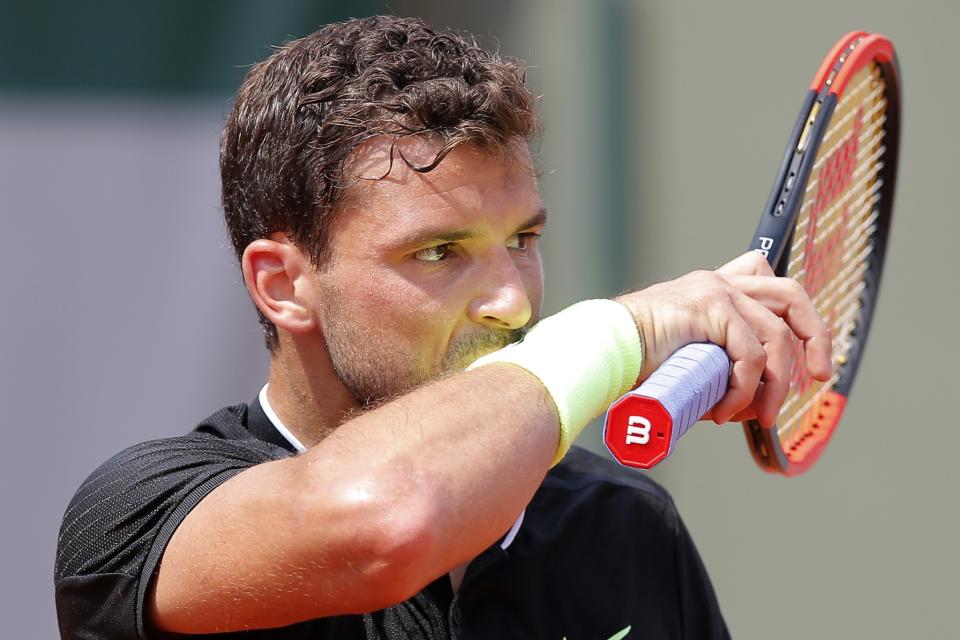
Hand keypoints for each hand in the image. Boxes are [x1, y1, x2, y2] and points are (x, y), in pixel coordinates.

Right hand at [615, 251, 832, 426]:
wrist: (603, 347)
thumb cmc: (631, 358)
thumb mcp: (682, 355)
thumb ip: (710, 364)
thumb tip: (739, 403)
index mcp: (713, 288)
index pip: (764, 277)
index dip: (794, 311)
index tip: (806, 350)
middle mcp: (719, 282)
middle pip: (791, 295)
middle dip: (815, 338)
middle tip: (818, 378)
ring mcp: (717, 291)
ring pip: (776, 335)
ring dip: (775, 385)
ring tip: (757, 416)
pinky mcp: (711, 308)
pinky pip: (750, 356)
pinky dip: (745, 391)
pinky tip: (725, 410)